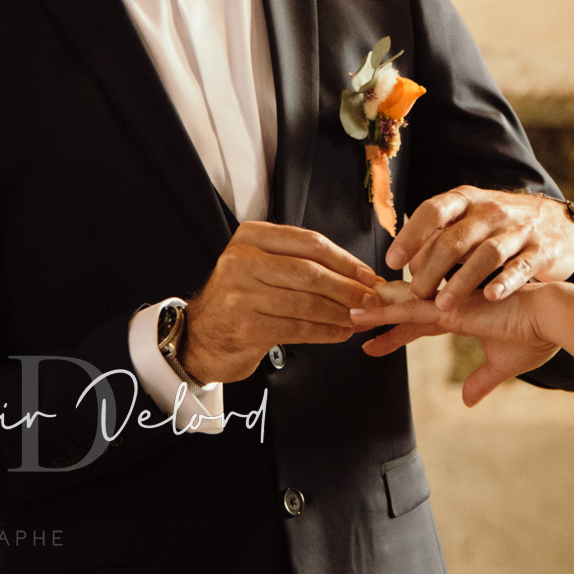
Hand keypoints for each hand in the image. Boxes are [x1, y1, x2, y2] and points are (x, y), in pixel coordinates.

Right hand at [181, 222, 381, 382]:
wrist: (201, 336)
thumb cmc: (242, 299)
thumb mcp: (263, 266)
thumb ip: (302, 263)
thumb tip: (359, 277)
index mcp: (251, 237)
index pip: (309, 243)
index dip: (345, 260)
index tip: (368, 275)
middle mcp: (242, 260)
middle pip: (310, 272)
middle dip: (347, 288)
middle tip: (372, 300)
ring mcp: (241, 294)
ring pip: (307, 303)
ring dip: (341, 313)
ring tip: (360, 319)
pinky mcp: (246, 326)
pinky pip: (298, 328)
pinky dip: (325, 332)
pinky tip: (340, 333)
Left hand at [354, 281, 561, 405]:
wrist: (553, 319)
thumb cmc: (536, 336)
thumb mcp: (502, 365)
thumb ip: (481, 381)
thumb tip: (466, 401)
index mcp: (462, 315)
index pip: (419, 325)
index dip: (395, 335)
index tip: (372, 344)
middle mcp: (450, 306)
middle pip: (404, 312)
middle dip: (377, 318)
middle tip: (348, 321)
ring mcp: (448, 304)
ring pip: (401, 306)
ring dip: (373, 311)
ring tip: (347, 313)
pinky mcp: (450, 308)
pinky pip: (410, 308)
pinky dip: (385, 310)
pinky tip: (365, 310)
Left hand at [386, 186, 573, 306]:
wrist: (562, 225)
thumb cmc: (502, 227)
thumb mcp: (470, 221)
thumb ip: (439, 238)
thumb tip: (405, 266)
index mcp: (468, 200)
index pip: (434, 211)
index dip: (411, 236)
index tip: (393, 262)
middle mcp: (492, 211)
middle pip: (455, 238)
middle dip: (431, 269)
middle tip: (415, 294)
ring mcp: (519, 229)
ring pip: (487, 253)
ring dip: (462, 280)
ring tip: (443, 305)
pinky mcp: (543, 249)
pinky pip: (522, 265)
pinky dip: (505, 281)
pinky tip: (490, 297)